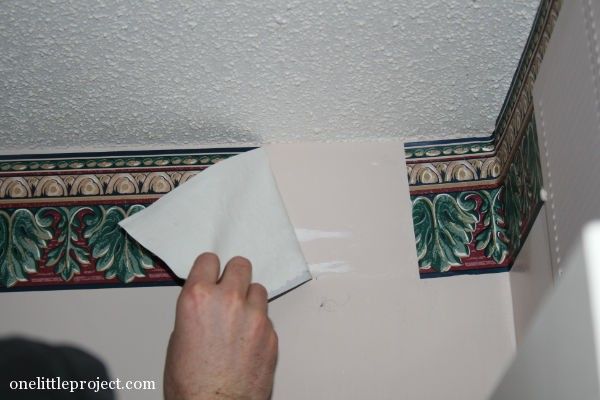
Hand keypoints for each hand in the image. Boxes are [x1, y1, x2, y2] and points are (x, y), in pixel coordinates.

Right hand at [164, 253, 277, 399]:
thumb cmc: (191, 383)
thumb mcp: (178, 338)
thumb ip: (196, 311)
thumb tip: (207, 306)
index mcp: (198, 298)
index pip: (209, 260)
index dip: (209, 269)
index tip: (211, 274)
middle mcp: (228, 301)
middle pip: (240, 265)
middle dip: (234, 276)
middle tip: (230, 290)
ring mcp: (254, 316)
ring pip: (258, 289)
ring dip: (250, 300)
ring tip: (240, 319)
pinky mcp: (271, 333)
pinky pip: (267, 317)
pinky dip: (259, 324)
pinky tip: (247, 341)